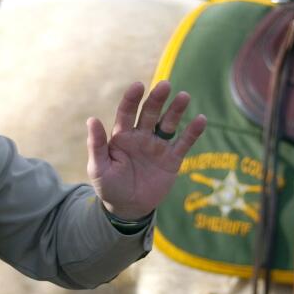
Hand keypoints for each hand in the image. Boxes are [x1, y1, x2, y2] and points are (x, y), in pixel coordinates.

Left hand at [87, 80, 206, 219]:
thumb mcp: (98, 168)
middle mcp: (141, 136)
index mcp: (122, 135)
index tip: (138, 86)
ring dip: (176, 110)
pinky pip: (184, 143)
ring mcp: (158, 146)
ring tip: (184, 97)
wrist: (128, 208)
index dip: (132, 99)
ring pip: (168, 123)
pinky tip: (202, 120)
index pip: (127, 112)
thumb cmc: (109, 186)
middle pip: (150, 113)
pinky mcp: (172, 158)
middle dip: (157, 99)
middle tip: (165, 85)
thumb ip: (96, 145)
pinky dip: (193, 132)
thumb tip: (92, 119)